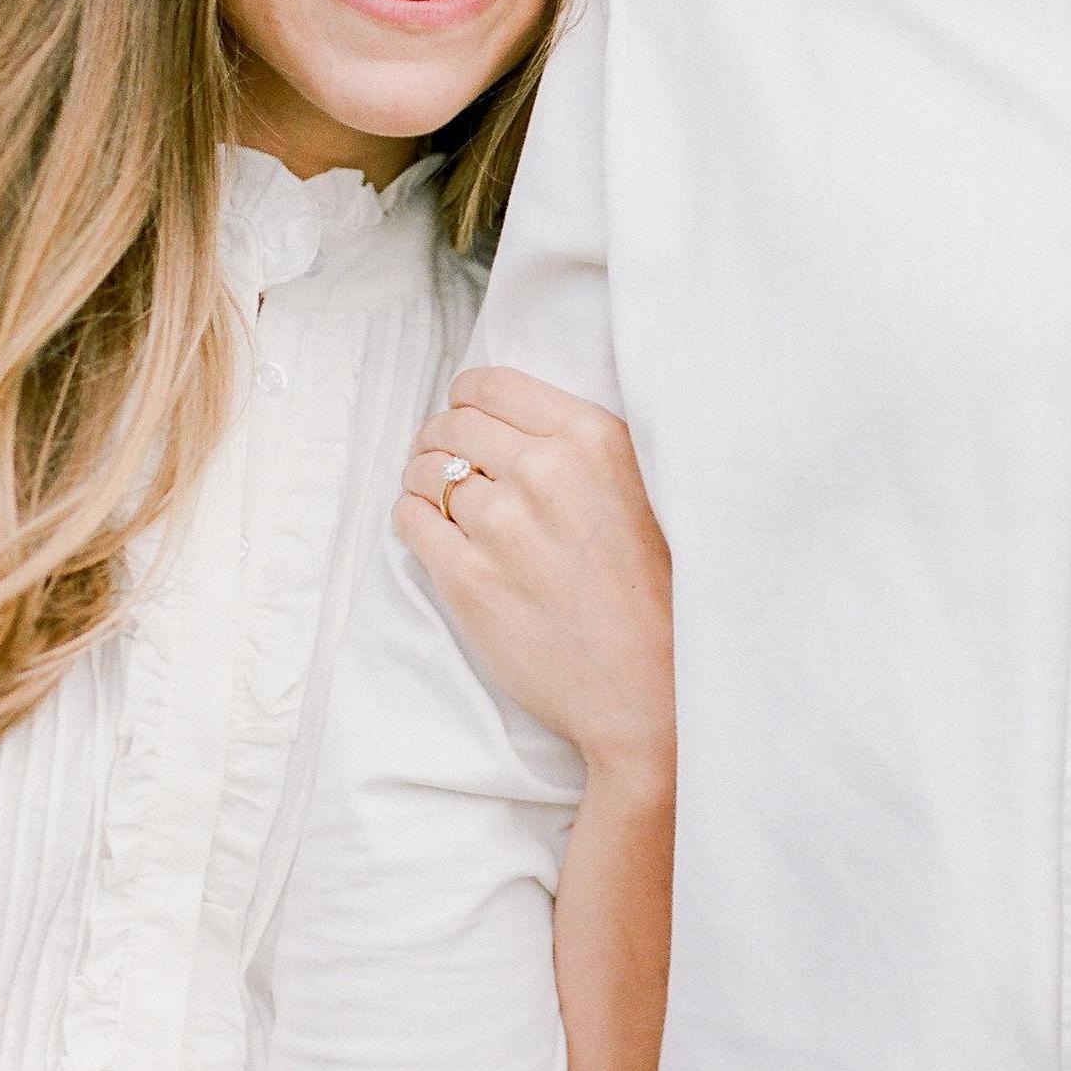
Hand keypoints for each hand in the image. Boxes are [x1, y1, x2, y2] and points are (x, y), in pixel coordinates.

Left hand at [398, 370, 674, 771]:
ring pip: (423, 472)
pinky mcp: (468, 580)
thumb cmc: (660, 591)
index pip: (493, 384)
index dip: (467, 398)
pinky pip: (410, 520)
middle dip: (439, 438)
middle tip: (445, 459)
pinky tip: (433, 532)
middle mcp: (543, 472)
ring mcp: (501, 526)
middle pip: (452, 425)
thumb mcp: (644, 487)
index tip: (466, 415)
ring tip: (441, 501)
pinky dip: (412, 517)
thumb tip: (515, 420)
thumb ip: (585, 446)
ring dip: (424, 481)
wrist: (655, 687)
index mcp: (592, 438)